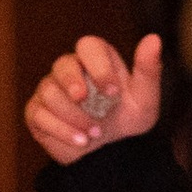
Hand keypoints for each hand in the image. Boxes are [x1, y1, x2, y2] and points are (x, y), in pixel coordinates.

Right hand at [25, 31, 163, 166]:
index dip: (98, 66)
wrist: (111, 152)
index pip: (88, 46)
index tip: (113, 91)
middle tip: (86, 101)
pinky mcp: (37, 112)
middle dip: (74, 84)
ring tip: (95, 133)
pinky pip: (39, 115)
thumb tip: (154, 38)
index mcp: (95, 58)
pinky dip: (62, 131)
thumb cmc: (127, 118)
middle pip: (62, 65)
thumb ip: (148, 69)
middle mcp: (69, 69)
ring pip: (50, 93)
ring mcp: (50, 89)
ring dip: (75, 116)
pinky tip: (81, 141)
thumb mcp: (144, 98)